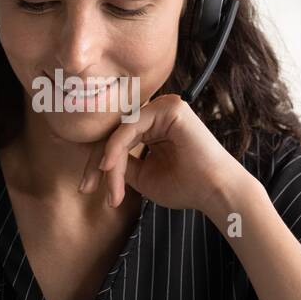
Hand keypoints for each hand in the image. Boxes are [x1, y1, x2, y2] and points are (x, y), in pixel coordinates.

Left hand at [78, 93, 254, 216]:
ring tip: (112, 190)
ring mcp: (164, 107)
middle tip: (86, 188)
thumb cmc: (184, 187)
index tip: (86, 188)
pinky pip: (129, 127)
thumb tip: (96, 159)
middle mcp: (157, 112)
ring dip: (109, 164)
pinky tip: (110, 168)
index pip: (115, 139)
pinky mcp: (169, 107)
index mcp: (153, 126)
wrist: (214, 193)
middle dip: (96, 163)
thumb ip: (120, 163)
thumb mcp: (142, 175)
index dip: (97, 163)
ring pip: (118, 133)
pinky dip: (116, 149)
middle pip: (113, 133)